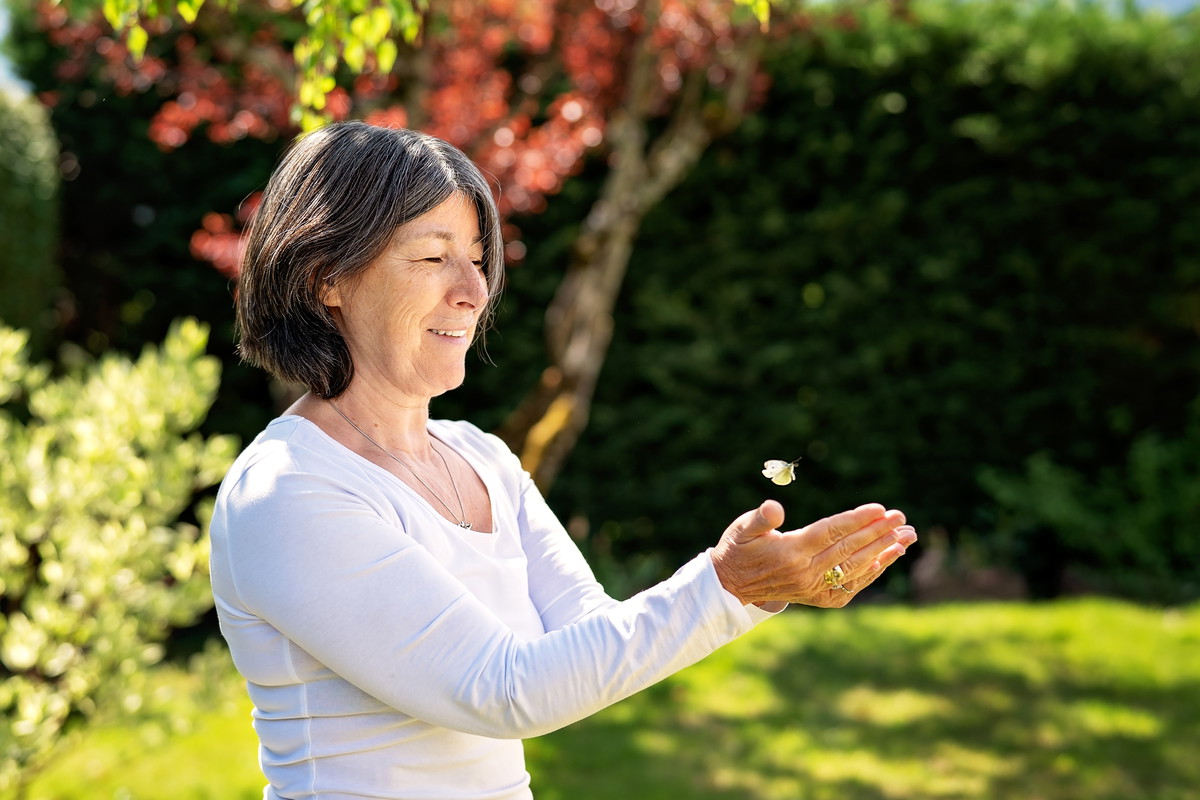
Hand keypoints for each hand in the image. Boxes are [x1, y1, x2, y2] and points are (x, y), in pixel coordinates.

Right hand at [709, 500, 916, 607]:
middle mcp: (805, 572)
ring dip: (884, 552)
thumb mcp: (742, 528)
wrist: (731, 586)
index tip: (880, 509)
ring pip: (855, 568)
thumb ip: (760, 518)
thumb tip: (774, 508)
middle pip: (849, 549)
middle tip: (901, 518)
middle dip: (878, 532)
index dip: (856, 520)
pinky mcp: (818, 598)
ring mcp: (814, 588)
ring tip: (907, 537)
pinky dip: (872, 572)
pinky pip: (851, 585)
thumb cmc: (738, 548)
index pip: (831, 532)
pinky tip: (888, 558)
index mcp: (790, 551)